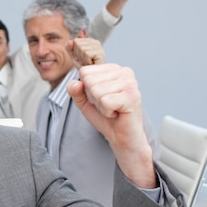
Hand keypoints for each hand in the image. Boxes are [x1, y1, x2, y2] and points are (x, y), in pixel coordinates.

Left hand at [67, 38, 104, 68]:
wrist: (91, 77)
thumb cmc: (84, 67)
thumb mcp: (73, 56)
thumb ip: (69, 48)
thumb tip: (69, 41)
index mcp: (89, 41)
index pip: (75, 41)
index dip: (75, 52)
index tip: (81, 58)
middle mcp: (95, 42)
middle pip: (78, 44)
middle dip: (78, 55)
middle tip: (85, 61)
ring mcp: (99, 47)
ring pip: (82, 48)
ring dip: (82, 59)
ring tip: (88, 63)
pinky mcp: (101, 52)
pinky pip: (87, 53)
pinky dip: (86, 60)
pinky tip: (91, 63)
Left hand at [67, 63, 154, 187]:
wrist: (121, 137)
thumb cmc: (105, 117)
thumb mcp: (85, 102)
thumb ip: (75, 91)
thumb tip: (74, 83)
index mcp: (113, 69)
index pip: (84, 72)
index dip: (86, 90)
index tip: (100, 98)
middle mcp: (124, 72)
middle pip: (89, 80)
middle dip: (93, 98)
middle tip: (107, 106)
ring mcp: (130, 83)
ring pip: (96, 90)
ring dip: (101, 106)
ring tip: (112, 109)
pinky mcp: (132, 96)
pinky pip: (105, 101)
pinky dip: (107, 111)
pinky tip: (117, 113)